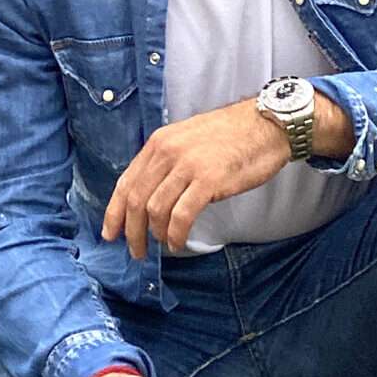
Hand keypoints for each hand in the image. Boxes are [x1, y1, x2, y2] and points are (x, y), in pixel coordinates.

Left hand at [103, 102, 286, 258]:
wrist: (266, 125)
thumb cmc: (231, 136)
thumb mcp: (187, 141)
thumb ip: (167, 163)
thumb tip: (151, 195)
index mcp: (159, 143)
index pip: (126, 182)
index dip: (114, 212)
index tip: (110, 233)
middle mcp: (167, 152)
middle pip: (136, 200)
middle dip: (132, 231)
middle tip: (136, 251)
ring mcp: (187, 166)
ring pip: (155, 209)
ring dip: (156, 234)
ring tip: (164, 245)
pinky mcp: (208, 180)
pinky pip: (181, 216)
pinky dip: (176, 234)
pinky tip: (178, 242)